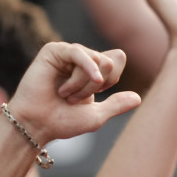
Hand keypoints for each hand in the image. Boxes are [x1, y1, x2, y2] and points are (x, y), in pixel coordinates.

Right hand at [5, 42, 141, 145]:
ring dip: (85, 84)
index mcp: (92, 71)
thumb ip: (117, 104)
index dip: (111, 79)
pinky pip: (79, 52)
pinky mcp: (53, 51)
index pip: (117, 60)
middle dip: (96, 86)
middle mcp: (81, 60)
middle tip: (73, 99)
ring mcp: (67, 54)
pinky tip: (68, 89)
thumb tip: (139, 98)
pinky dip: (81, 72)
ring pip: (96, 59)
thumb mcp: (98, 115)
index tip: (93, 96)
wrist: (37, 125)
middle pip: (109, 62)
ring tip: (65, 96)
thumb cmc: (63, 122)